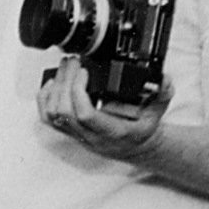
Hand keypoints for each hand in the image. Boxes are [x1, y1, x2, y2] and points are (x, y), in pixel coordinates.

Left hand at [36, 57, 169, 162]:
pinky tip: (52, 83)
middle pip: (64, 112)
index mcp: (112, 131)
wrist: (135, 147)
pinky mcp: (69, 131)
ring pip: (52, 115)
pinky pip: (47, 119)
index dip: (79, 92)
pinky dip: (44, 99)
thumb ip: (163, 94)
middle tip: (73, 61)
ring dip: (54, 89)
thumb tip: (164, 78)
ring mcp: (77, 134)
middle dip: (65, 82)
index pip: (86, 115)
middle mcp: (90, 135)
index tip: (85, 71)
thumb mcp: (158, 111)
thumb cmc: (143, 129)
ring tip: (65, 68)